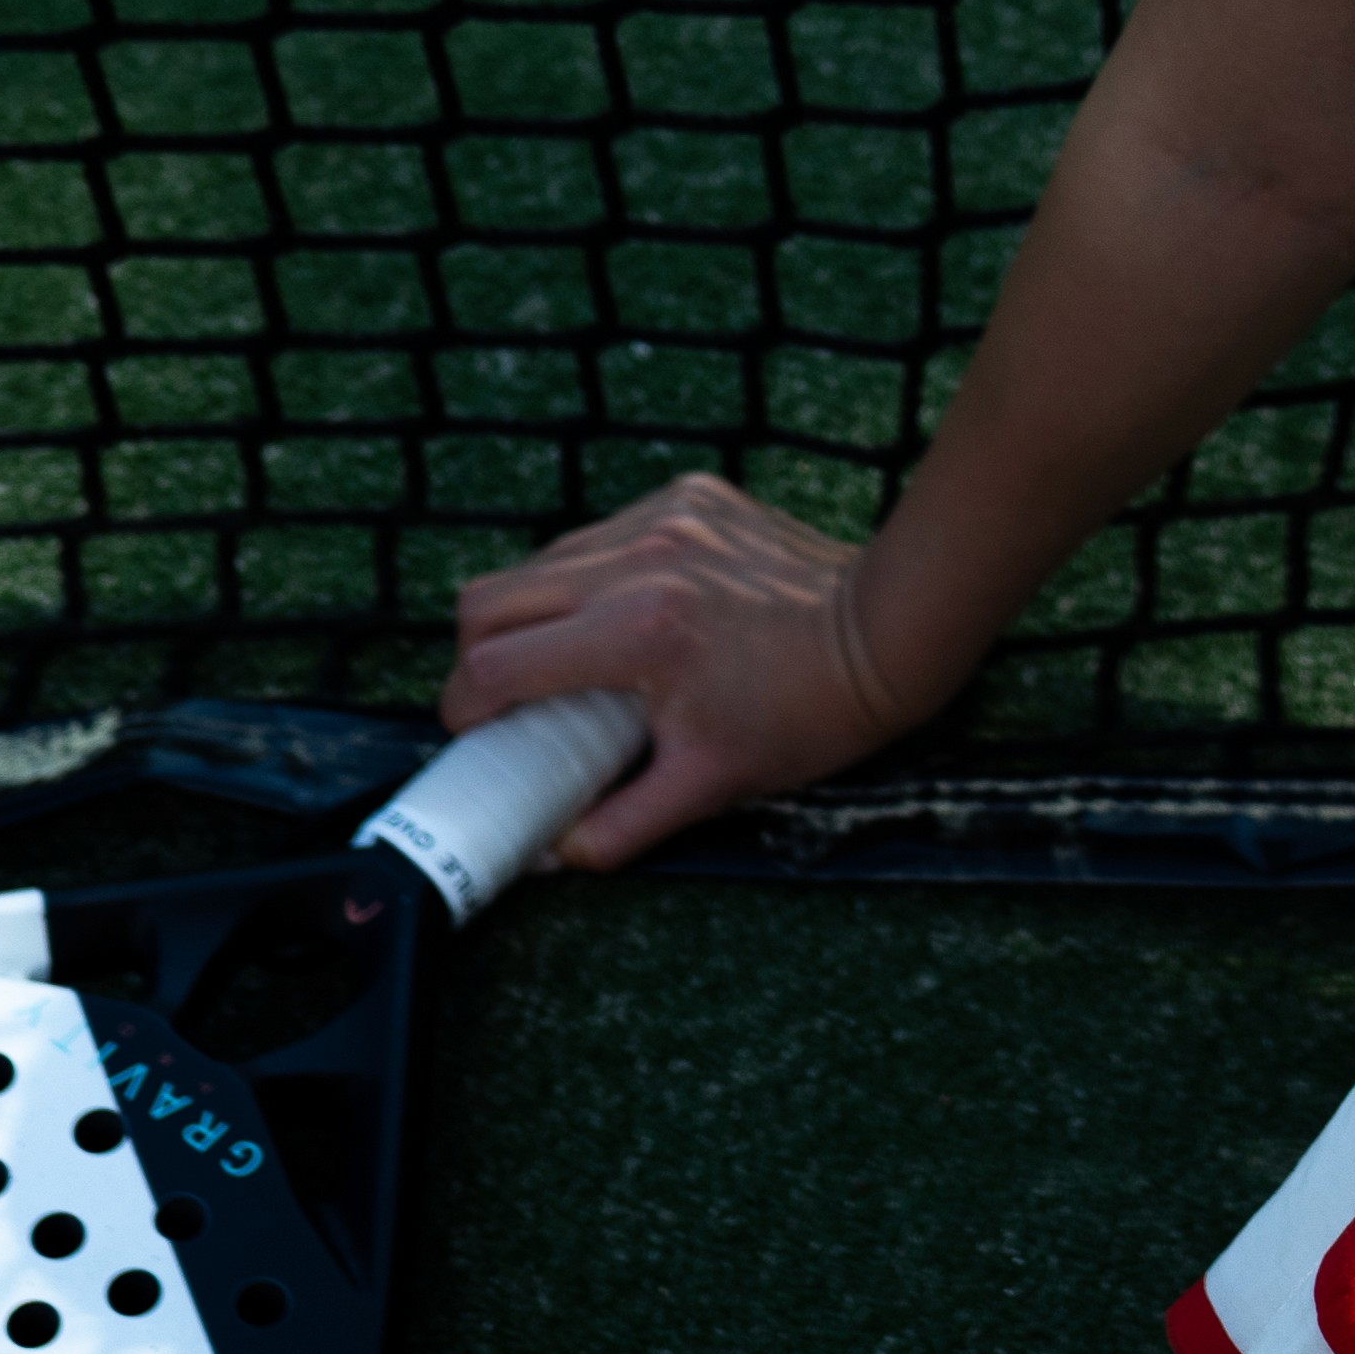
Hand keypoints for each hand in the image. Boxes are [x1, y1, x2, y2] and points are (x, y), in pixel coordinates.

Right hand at [441, 473, 904, 872]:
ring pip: (541, 561)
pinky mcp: (687, 497)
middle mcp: (636, 561)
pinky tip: (630, 613)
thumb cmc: (806, 714)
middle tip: (505, 699)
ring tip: (569, 661)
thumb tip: (549, 856)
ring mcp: (661, 518)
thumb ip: (618, 826)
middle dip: (479, 655)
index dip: (466, 707)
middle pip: (489, 599)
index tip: (477, 734)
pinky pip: (601, 536)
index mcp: (635, 632)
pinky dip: (594, 578)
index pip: (494, 663)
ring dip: (534, 614)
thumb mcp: (711, 784)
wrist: (888, 633)